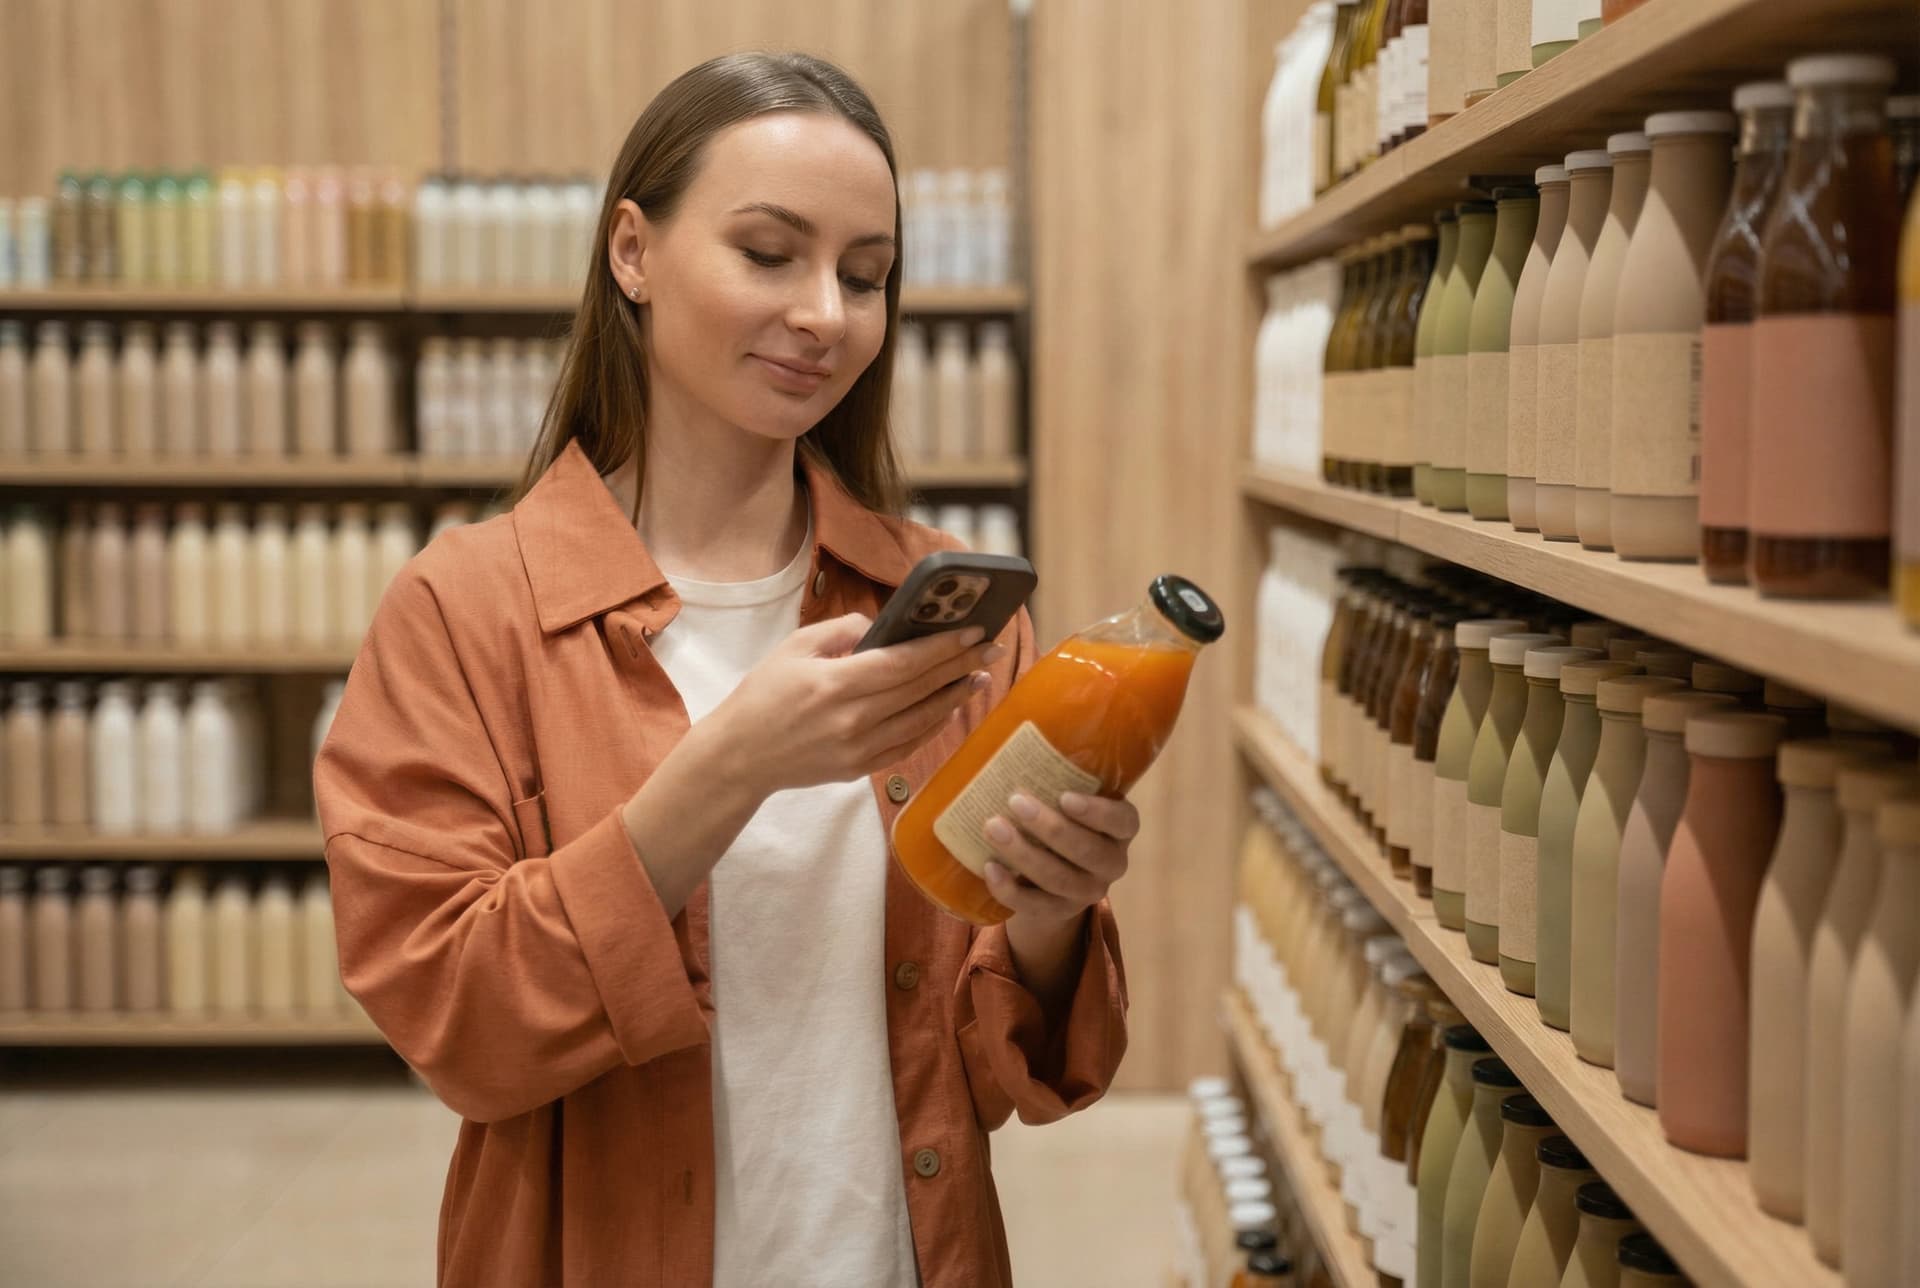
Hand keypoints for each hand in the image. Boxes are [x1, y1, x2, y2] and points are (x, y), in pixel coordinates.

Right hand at [710, 613, 1001, 796]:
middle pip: (920, 689)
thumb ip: (841, 631)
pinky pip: (908, 746)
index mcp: (835, 684)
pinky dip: (933, 726)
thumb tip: (882, 628)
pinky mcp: (860, 768)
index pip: (904, 663)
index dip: (943, 647)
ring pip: (922, 721)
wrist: (739, 757)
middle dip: (960, 665)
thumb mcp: (793, 647)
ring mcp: (859, 749)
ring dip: (955, 697)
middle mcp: (853, 720)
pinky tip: (948, 709)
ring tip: (978, 676)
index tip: (974, 631)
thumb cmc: (762, 696)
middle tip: (991, 647)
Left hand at [981, 791, 1137, 925]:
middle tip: (1015, 801)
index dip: (1097, 812)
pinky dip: (1010, 889)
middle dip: (1050, 827)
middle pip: (1087, 851)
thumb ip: (1056, 776)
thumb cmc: (1059, 818)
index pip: (1122, 821)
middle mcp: (1112, 862)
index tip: (1064, 796)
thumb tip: (1009, 738)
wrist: (1049, 875)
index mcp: (1120, 828)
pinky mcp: (1060, 912)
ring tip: (993, 827)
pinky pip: (1036, 906)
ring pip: (1060, 879)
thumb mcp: (1067, 798)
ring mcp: (1088, 891)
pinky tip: (989, 868)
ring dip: (1024, 854)